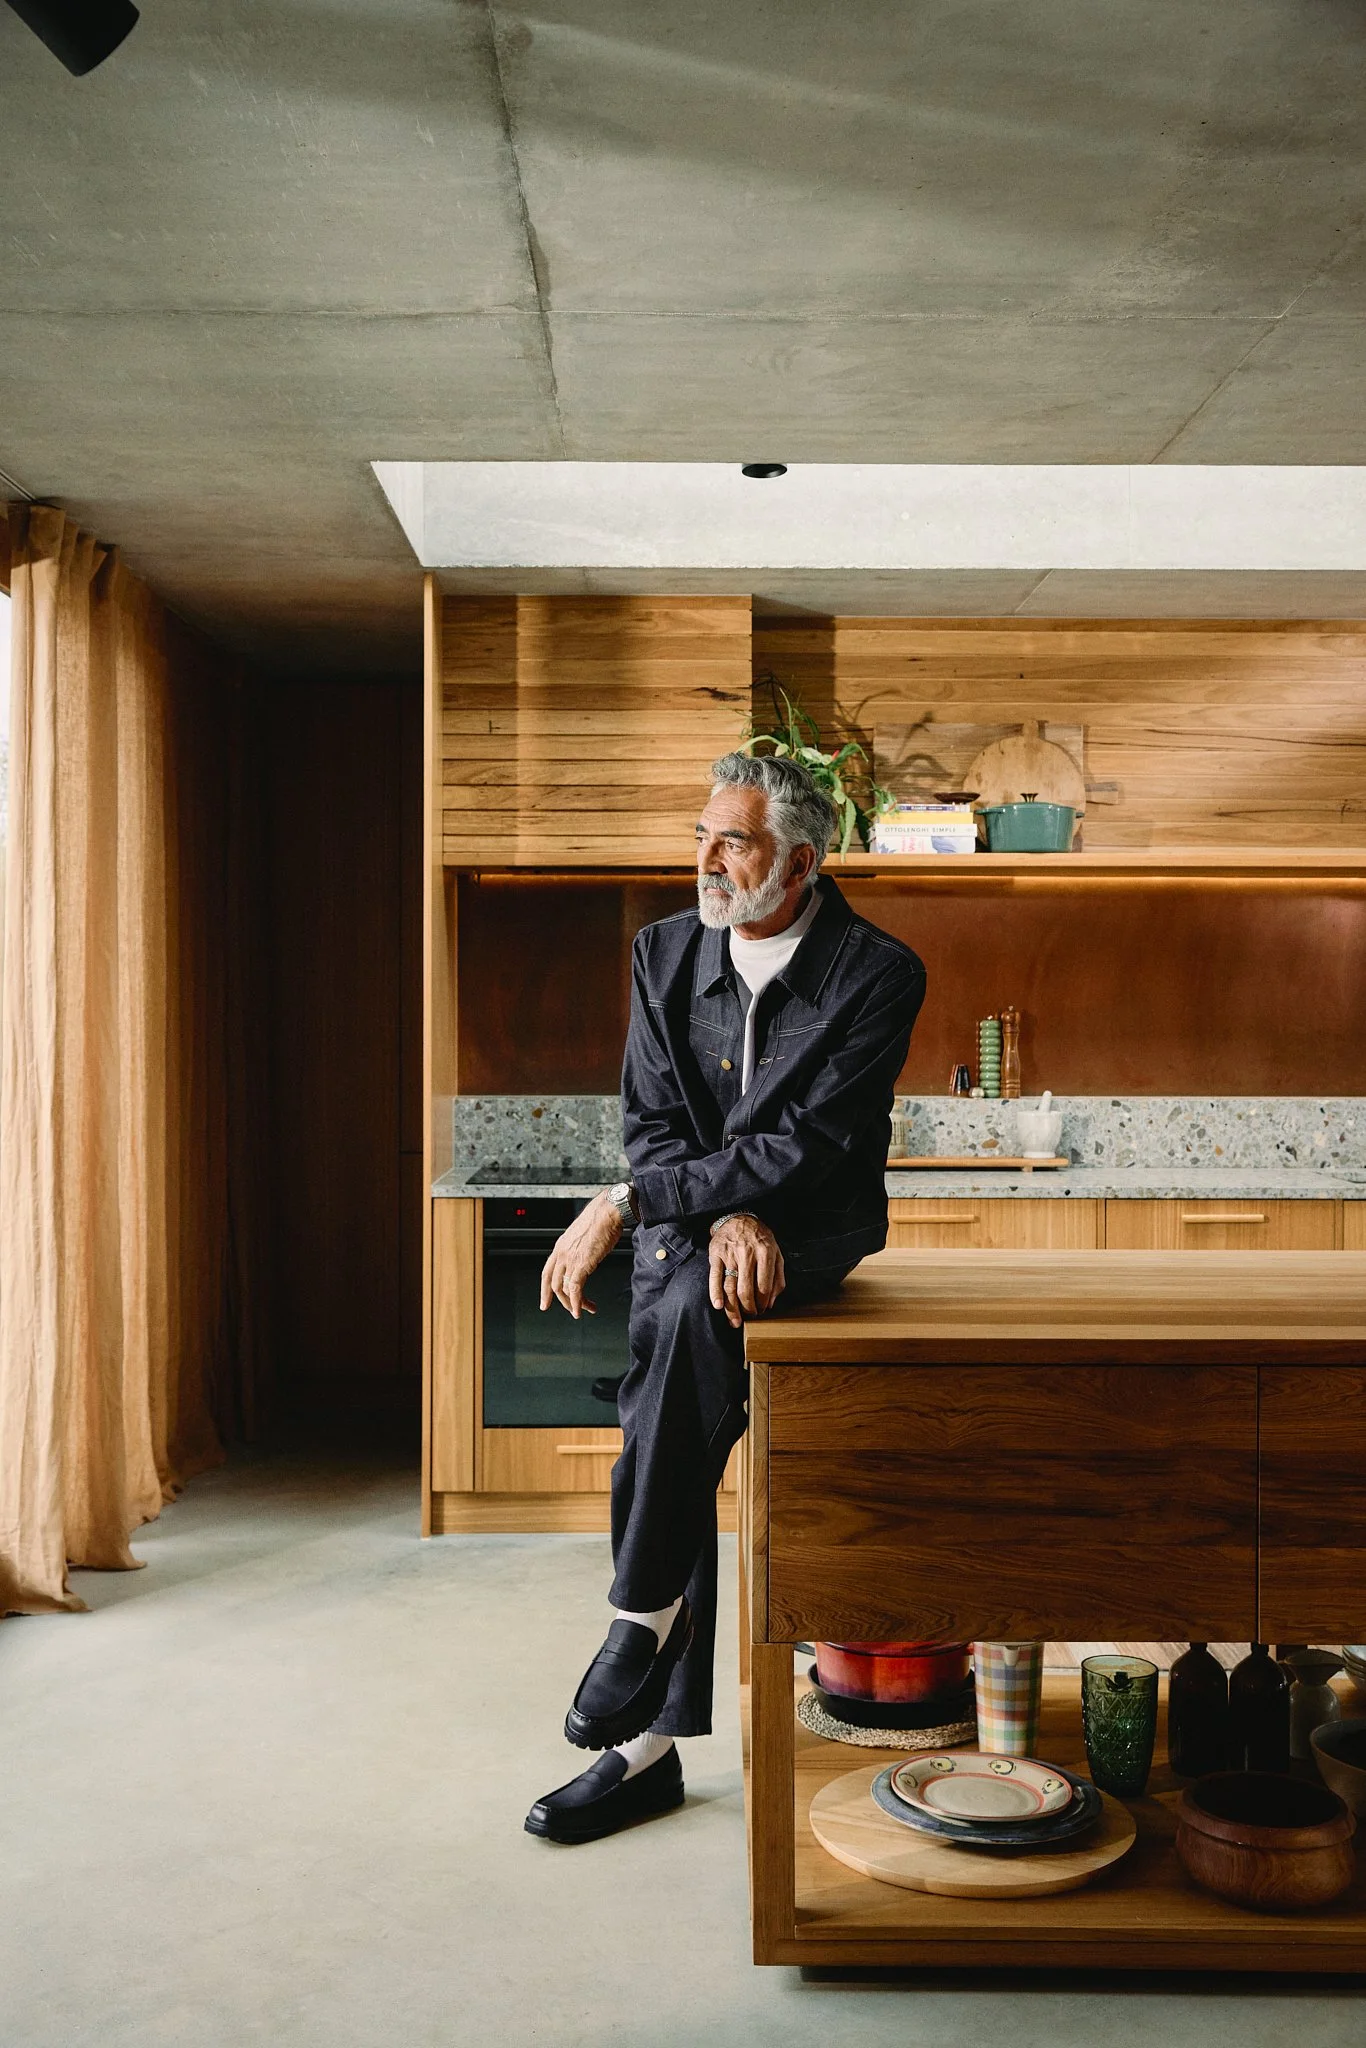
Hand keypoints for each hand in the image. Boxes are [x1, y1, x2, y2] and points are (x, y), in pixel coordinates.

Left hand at [539, 1192, 623, 1319]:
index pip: (547, 1272)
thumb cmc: (602, 1219)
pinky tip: (582, 1309)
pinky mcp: (581, 1264)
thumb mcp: (585, 1235)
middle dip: (560, 1301)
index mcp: (561, 1246)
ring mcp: (570, 1259)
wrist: (608, 1211)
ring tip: (582, 1311)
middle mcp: (562, 1253)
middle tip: (570, 1310)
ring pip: (564, 1289)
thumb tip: (588, 1254)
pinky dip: (578, 1302)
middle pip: (553, 1284)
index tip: (545, 1301)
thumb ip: (582, 1247)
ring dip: (573, 1304)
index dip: (545, 1289)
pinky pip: (575, 1289)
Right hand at [709, 1215, 784, 1329]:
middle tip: (750, 1315)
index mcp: (765, 1253)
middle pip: (746, 1290)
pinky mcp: (715, 1255)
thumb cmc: (759, 1239)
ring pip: (730, 1287)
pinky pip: (714, 1277)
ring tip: (736, 1321)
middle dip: (749, 1308)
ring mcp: (730, 1254)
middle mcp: (747, 1254)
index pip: (764, 1286)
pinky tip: (718, 1306)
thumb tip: (771, 1303)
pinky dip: (715, 1293)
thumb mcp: (776, 1253)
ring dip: (733, 1308)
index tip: (761, 1310)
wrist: (737, 1218)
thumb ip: (778, 1278)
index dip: (762, 1303)